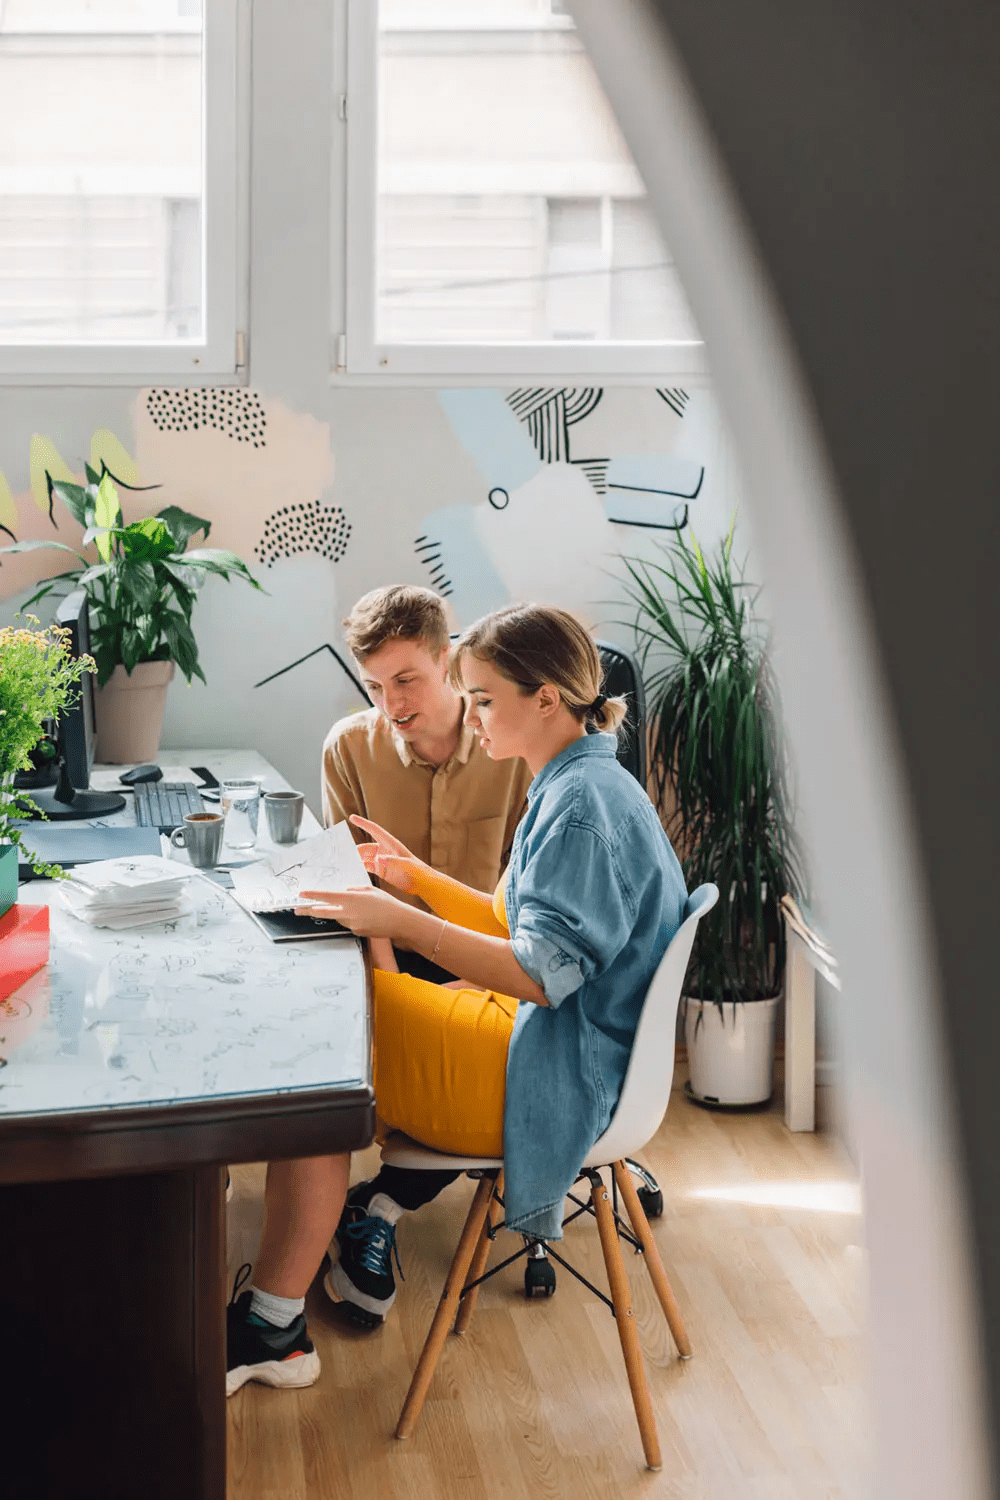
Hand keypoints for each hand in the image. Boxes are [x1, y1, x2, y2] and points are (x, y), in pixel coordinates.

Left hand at [297, 885, 411, 939]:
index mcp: (351, 899)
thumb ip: (353, 889)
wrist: (399, 921)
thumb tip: (343, 891)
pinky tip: (366, 916)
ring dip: (340, 913)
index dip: (312, 896)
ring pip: (338, 918)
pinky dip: (352, 919)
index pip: (326, 897)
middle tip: (297, 910)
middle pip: (323, 912)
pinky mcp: (356, 932)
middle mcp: (348, 912)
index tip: (301, 894)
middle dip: (308, 910)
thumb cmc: (387, 902)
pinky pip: (349, 924)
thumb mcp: (369, 890)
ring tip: (360, 909)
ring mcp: (352, 924)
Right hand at [349, 814, 423, 893]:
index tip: (351, 817)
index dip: (363, 823)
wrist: (422, 883)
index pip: (374, 830)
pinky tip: (353, 871)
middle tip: (343, 854)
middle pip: (365, 847)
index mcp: (391, 844)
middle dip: (355, 849)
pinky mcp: (382, 870)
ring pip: (365, 857)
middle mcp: (384, 850)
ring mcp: (382, 861)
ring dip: (356, 860)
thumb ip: (392, 861)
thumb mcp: (406, 865)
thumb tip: (379, 858)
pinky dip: (360, 868)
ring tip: (345, 864)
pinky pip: (368, 867)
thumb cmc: (417, 871)